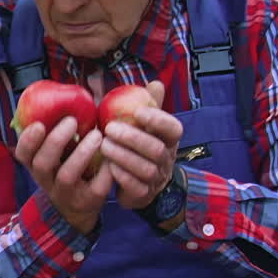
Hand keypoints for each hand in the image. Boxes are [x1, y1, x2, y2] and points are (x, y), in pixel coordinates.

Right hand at [14, 115, 111, 233]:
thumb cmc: (69, 169)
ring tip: (97, 135)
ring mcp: (67, 193)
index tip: (39, 124)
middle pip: (43, 163)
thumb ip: (63, 130)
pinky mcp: (88, 202)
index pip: (23, 154)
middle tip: (71, 120)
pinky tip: (112, 159)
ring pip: (67, 175)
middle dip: (56, 140)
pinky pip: (95, 188)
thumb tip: (86, 90)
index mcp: (38, 166)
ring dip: (81, 153)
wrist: (78, 210)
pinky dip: (104, 172)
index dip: (28, 140)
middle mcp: (48, 180)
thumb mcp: (60, 154)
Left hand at [98, 80, 181, 210]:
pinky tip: (109, 166)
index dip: (158, 120)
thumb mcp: (146, 126)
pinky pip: (136, 187)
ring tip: (104, 145)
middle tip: (109, 128)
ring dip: (123, 156)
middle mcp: (166, 159)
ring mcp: (156, 178)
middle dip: (133, 138)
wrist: (141, 183)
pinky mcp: (144, 194)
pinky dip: (122, 176)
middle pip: (156, 149)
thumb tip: (156, 83)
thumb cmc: (140, 147)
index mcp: (168, 140)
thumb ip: (150, 105)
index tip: (138, 112)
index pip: (173, 129)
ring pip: (145, 169)